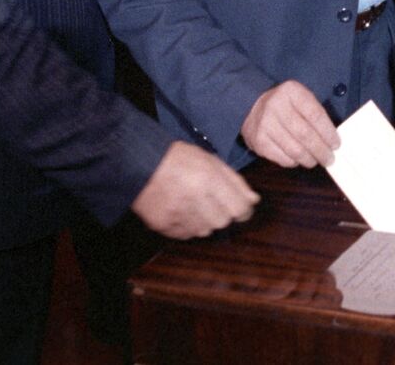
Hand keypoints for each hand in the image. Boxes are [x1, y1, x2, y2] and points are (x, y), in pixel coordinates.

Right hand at [130, 140, 258, 238]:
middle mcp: (194, 198)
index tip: (241, 208)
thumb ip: (235, 182)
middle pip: (223, 221)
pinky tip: (181, 210)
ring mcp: (177, 214)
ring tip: (194, 203)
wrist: (140, 164)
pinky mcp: (163, 225)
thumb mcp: (211, 161)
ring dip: (205, 220)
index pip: (239, 208)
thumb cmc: (179, 159)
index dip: (243, 210)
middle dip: (222, 214)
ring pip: (205, 231)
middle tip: (211, 201)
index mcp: (208, 179)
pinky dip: (188, 226)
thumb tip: (254, 200)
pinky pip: (186, 234)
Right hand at [241, 80, 338, 167]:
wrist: (251, 105)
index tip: (336, 144)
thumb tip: (332, 141)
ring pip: (294, 150)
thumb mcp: (300, 99)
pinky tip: (299, 159)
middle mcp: (275, 106)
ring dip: (310, 159)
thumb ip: (315, 115)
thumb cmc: (285, 105)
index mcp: (291, 92)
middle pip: (305, 135)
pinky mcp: (258, 142)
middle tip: (330, 158)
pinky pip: (282, 158)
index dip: (328, 132)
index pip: (315, 115)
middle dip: (321, 150)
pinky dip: (295, 162)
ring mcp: (265, 125)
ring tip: (317, 160)